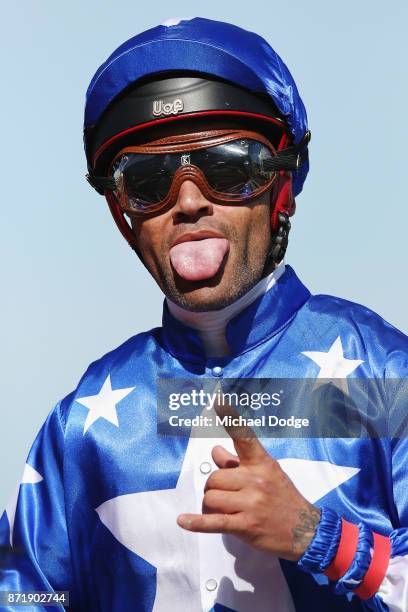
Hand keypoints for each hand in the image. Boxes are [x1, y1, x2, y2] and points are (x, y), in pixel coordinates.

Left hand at [177, 402, 320, 560]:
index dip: (230, 417)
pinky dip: (196, 522)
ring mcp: (251, 503)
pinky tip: (183, 520)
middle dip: (214, 487)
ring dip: (210, 505)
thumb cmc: (285, 499)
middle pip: (215, 476)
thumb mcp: (267, 474)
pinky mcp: (245, 526)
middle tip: (225, 496)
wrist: (308, 531)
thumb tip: (215, 451)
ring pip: (211, 497)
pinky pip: (214, 521)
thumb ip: (238, 462)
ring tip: (223, 511)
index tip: (218, 399)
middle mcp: (255, 480)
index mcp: (261, 463)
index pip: (244, 436)